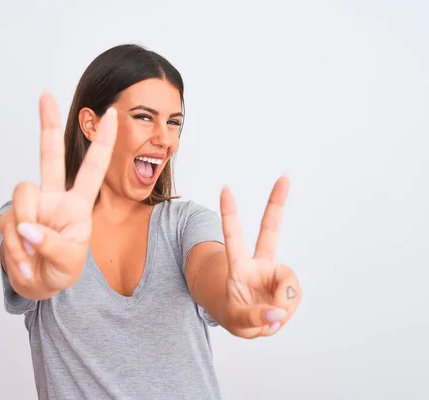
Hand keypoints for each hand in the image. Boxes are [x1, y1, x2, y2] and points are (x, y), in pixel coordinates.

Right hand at [0, 93, 117, 296]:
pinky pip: (8, 225)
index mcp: (77, 205)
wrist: (37, 286)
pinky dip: (15, 249)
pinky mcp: (10, 218)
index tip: (111, 114)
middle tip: (46, 95)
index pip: (92, 169)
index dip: (103, 143)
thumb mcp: (68, 263)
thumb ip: (51, 244)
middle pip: (49, 156)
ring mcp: (31, 206)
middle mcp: (53, 198)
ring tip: (32, 257)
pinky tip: (24, 262)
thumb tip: (26, 226)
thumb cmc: (61, 270)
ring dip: (25, 230)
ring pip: (23, 196)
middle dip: (48, 125)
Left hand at [219, 175, 301, 338]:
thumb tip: (278, 311)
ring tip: (269, 316)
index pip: (233, 238)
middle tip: (284, 177)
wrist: (248, 321)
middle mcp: (259, 264)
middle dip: (276, 204)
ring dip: (282, 308)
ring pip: (289, 286)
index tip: (225, 189)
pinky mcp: (288, 285)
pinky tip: (277, 315)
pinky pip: (294, 299)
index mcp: (239, 267)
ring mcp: (275, 272)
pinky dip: (286, 313)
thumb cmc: (237, 313)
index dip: (230, 215)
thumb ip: (255, 317)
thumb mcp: (238, 321)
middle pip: (270, 231)